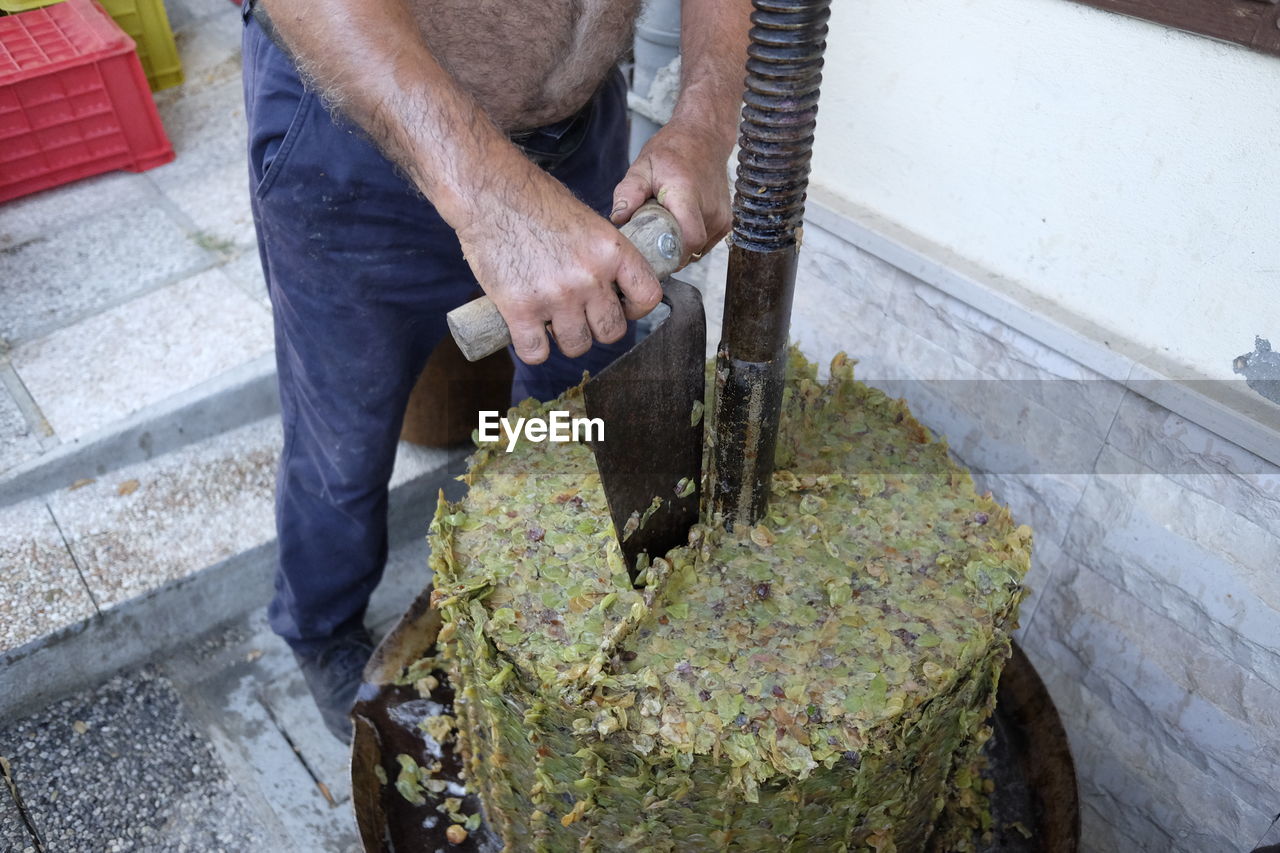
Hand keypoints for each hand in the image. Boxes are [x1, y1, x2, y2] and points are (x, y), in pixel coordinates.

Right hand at [455, 167, 662, 364]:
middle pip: (611, 332)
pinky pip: (537, 352)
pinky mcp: (520, 309)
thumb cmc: (535, 201)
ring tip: (551, 320)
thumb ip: (603, 257)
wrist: (490, 193)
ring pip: (577, 346)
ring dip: (565, 339)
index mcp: (611, 250)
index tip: (619, 305)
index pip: (648, 296)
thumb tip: (614, 288)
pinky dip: (533, 348)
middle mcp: (589, 276)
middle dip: (596, 327)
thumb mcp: (587, 221)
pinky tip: (528, 331)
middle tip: (579, 314)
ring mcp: (556, 295)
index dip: (635, 308)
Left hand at [610, 119, 732, 265]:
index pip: (689, 239)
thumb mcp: (643, 166)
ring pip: (698, 250)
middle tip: (651, 241)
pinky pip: (706, 245)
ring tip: (667, 227)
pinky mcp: (726, 223)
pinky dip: (691, 242)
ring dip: (680, 246)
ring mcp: (721, 217)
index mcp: (688, 195)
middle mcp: (710, 209)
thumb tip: (618, 218)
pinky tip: (679, 225)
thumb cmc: (673, 150)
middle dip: (669, 252)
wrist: (704, 136)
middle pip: (690, 249)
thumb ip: (628, 192)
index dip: (670, 253)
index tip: (651, 252)